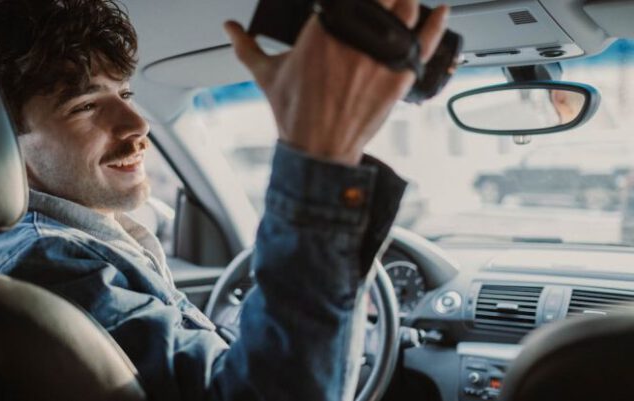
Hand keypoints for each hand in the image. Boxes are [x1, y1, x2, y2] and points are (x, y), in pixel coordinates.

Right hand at [224, 0, 448, 164]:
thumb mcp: (267, 75)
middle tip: (377, 0)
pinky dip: (436, 22)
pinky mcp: (399, 74)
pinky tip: (440, 11)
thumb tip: (230, 30)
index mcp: (322, 28)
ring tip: (399, 2)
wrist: (318, 148)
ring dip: (405, 0)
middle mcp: (354, 35)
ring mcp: (380, 54)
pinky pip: (425, 40)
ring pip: (405, 8)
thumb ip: (247, 47)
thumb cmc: (295, 113)